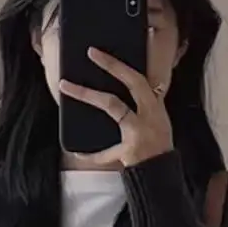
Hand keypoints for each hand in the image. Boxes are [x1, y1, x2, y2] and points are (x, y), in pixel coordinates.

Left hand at [58, 47, 173, 167]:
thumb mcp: (156, 122)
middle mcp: (150, 115)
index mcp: (155, 107)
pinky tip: (78, 153)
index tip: (100, 52)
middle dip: (111, 66)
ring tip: (65, 86)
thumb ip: (141, 105)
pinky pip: (106, 153)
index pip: (139, 79)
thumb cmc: (157, 147)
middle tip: (91, 52)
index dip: (120, 64)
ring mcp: (140, 131)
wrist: (162, 174)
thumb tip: (117, 87)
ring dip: (87, 93)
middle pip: (131, 83)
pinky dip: (92, 155)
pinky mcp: (131, 150)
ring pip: (112, 104)